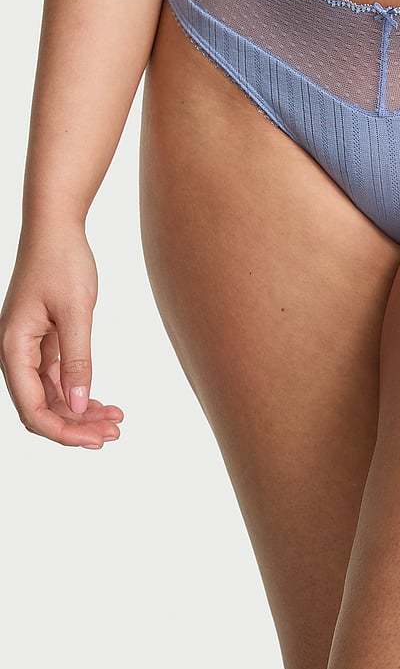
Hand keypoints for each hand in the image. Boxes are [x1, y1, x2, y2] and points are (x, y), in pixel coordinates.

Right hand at [0, 223, 122, 448]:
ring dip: (81, 412)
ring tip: (116, 421)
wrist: (57, 228)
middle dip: (76, 426)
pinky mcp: (45, 341)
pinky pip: (59, 378)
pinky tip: (105, 402)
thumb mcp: (76, 312)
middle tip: (114, 433)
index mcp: (14, 348)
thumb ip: (77, 360)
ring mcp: (30, 348)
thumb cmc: (62, 262)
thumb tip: (78, 405)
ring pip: (53, 396)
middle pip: (42, 407)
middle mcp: (16, 353)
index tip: (96, 440)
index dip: (63, 431)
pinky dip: (81, 392)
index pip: (33, 408)